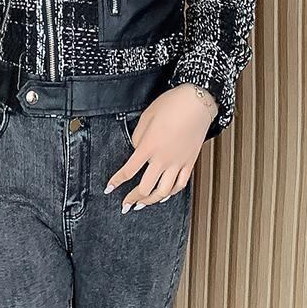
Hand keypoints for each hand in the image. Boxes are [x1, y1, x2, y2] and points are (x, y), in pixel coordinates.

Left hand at [103, 85, 216, 212]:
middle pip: (145, 188)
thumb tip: (136, 149)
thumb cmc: (171, 104)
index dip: (117, 181)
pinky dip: (171, 193)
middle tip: (125, 204)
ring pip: (163, 191)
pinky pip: (180, 184)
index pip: (129, 170)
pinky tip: (165, 195)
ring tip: (143, 205)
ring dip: (151, 201)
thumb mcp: (146, 117)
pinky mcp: (190, 162)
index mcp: (149, 146)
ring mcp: (178, 162)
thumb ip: (138, 136)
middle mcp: (163, 158)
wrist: (196, 103)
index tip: (109, 188)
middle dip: (133, 198)